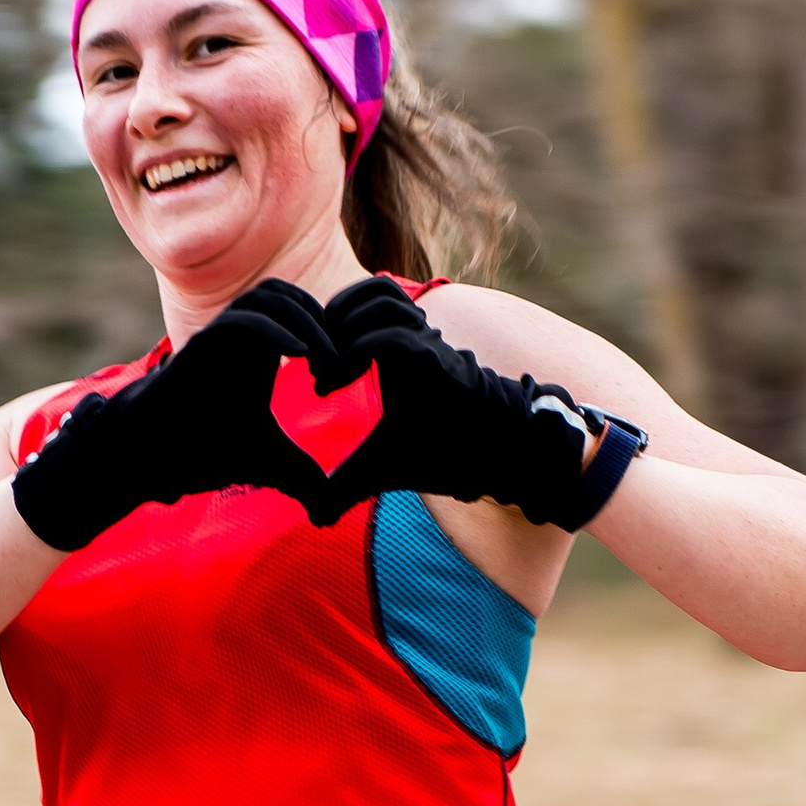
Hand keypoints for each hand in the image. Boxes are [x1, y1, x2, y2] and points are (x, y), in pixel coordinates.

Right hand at [9, 284, 337, 548]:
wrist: (157, 459)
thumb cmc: (207, 453)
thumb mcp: (271, 465)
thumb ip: (303, 476)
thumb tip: (330, 508)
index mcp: (261, 352)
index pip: (306, 313)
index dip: (333, 335)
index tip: (346, 377)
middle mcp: (241, 336)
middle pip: (291, 295)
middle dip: (324, 322)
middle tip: (341, 366)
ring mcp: (219, 335)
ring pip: (268, 295)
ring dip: (303, 319)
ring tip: (323, 360)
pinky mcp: (200, 345)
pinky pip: (242, 318)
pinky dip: (273, 328)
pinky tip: (298, 356)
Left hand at [303, 279, 645, 530]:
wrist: (491, 460)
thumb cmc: (440, 454)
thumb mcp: (379, 469)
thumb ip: (345, 485)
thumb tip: (316, 517)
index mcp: (398, 348)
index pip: (360, 302)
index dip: (328, 327)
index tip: (314, 378)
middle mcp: (415, 337)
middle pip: (370, 288)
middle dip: (333, 316)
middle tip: (314, 366)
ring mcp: (429, 345)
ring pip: (381, 299)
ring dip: (345, 327)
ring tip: (329, 372)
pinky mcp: (438, 364)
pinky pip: (391, 337)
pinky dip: (357, 350)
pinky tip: (339, 385)